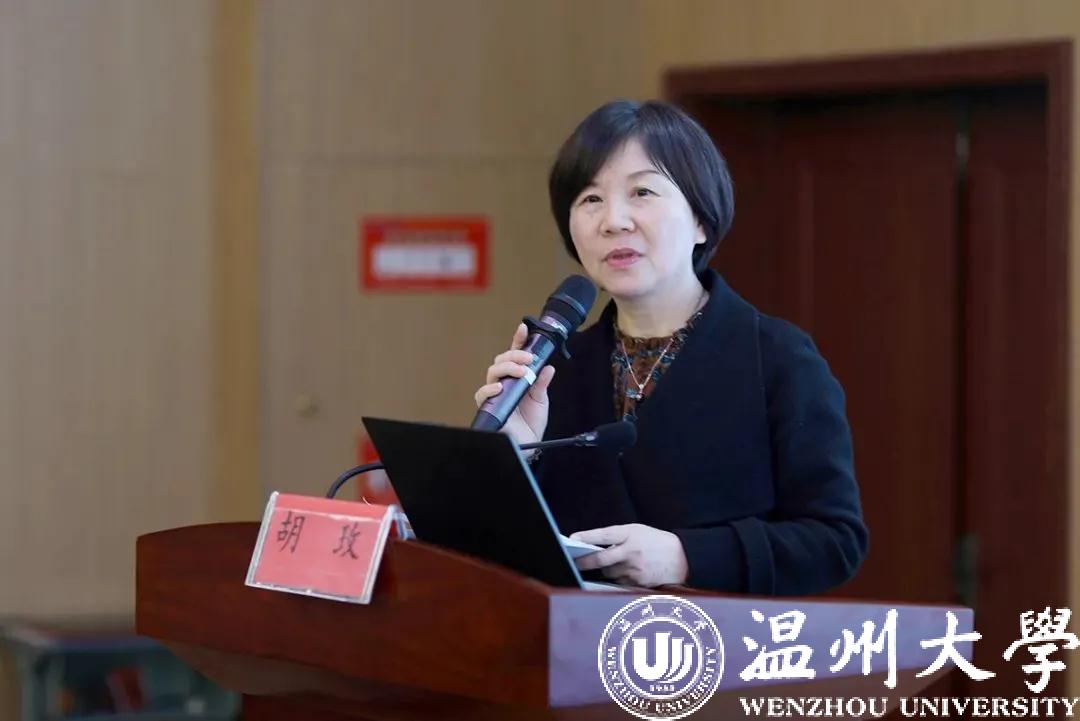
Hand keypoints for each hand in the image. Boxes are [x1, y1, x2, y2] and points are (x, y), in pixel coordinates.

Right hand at [473, 323, 555, 450]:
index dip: (518, 341)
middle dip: (514, 356)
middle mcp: (504, 383)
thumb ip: (542, 383)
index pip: (515, 356)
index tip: (523, 328)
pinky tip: (499, 388)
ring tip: (522, 372)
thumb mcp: (541, 400)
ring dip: (507, 368)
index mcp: (517, 379)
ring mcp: (495, 393)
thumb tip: (548, 367)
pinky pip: (482, 394)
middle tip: (528, 359)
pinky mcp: (488, 406)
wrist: (527, 445)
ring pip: (492, 372)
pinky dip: (489, 389)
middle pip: (501, 360)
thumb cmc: (531, 423)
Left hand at [571, 524, 688, 586]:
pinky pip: (618, 582)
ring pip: (608, 572)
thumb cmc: (655, 541)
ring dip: (605, 570)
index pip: (603, 535)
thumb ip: (617, 537)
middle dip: (584, 561)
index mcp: (630, 534)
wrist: (681, 558)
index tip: (572, 538)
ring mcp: (634, 569)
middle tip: (573, 561)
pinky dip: (616, 578)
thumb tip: (592, 545)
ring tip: (610, 564)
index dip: (586, 537)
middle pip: (600, 559)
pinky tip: (624, 572)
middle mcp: (631, 552)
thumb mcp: (637, 531)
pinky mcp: (637, 582)